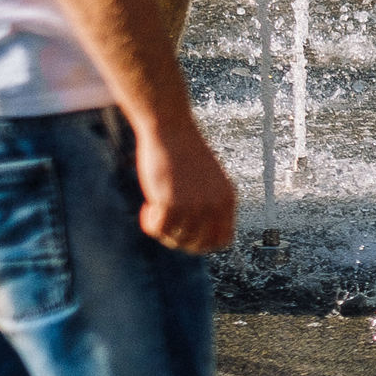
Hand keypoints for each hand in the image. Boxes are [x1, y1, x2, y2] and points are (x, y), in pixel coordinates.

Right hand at [135, 119, 237, 253]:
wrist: (171, 129)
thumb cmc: (185, 152)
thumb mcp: (207, 180)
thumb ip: (208, 205)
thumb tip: (197, 235)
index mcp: (227, 200)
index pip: (222, 240)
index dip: (203, 242)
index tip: (187, 231)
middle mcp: (214, 206)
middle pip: (198, 245)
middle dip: (180, 241)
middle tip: (167, 224)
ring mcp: (193, 206)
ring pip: (177, 240)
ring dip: (163, 232)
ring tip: (156, 212)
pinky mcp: (170, 203)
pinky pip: (158, 230)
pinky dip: (150, 225)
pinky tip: (148, 209)